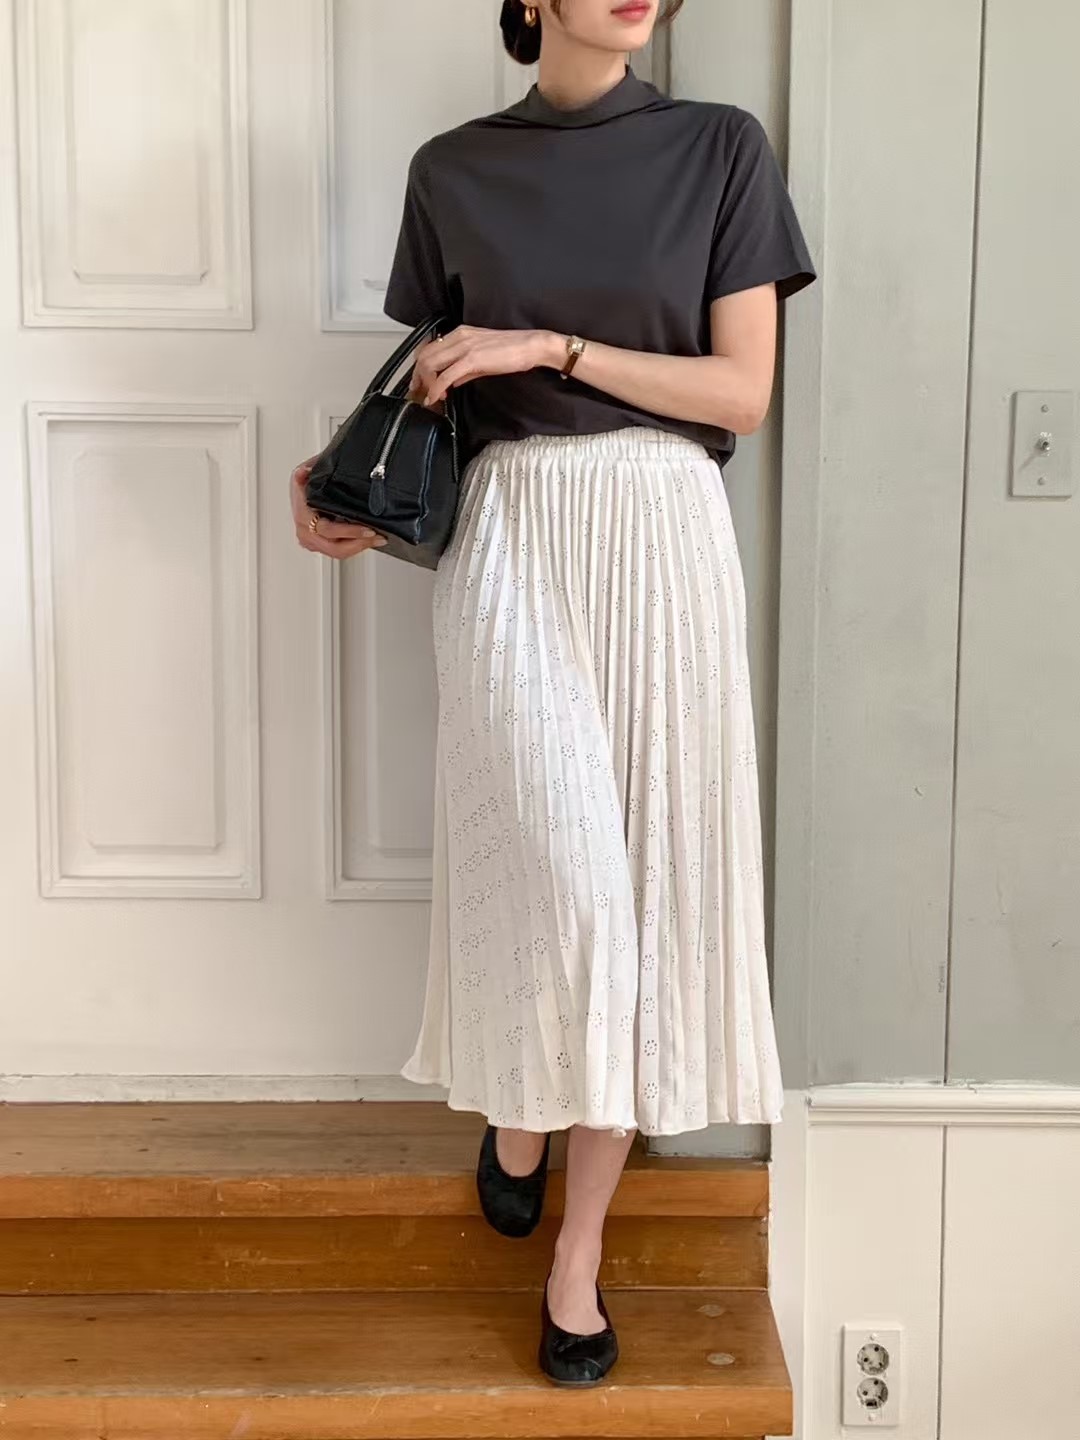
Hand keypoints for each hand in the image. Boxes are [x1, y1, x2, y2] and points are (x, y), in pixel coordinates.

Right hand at [290, 454, 387, 558]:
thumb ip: (311, 468)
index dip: (348, 532)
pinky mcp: (319, 545)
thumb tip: (304, 471)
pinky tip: (367, 541)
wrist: (300, 492)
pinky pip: (339, 552)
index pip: (327, 529)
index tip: (366, 529)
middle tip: (377, 536)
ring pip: (338, 552)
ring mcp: (312, 540)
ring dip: (360, 547)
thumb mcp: (309, 470)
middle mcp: (305, 531)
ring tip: (378, 539)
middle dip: (359, 544)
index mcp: (303, 515)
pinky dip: (354, 547)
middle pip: (335, 547)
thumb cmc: (305, 483)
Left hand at [411, 326, 560, 406]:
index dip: (420, 367)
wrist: (530, 346)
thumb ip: (464, 370)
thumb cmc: (512, 351)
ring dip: (425, 383)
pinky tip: (435, 398)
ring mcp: (464, 347)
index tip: (420, 382)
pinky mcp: (471, 359)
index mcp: (460, 333)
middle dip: (418, 376)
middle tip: (418, 392)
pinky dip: (436, 389)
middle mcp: (458, 337)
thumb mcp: (482, 359)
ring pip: (430, 364)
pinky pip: (445, 376)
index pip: (429, 348)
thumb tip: (452, 382)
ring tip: (429, 396)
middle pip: (424, 355)